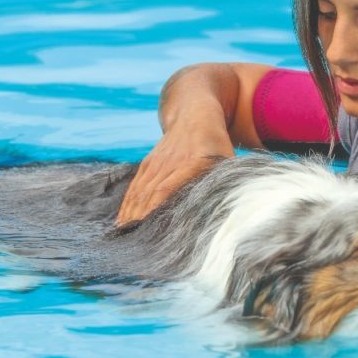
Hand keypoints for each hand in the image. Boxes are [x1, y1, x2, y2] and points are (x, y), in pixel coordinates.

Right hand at [115, 122, 233, 225]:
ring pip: (140, 190)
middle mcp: (170, 162)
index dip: (155, 208)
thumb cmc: (217, 144)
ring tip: (125, 236)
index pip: (168, 188)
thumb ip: (229, 183)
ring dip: (131, 214)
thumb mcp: (228, 159)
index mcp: (193, 162)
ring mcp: (157, 162)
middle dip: (140, 218)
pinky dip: (128, 203)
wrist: (195, 114)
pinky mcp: (148, 163)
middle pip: (150, 193)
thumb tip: (236, 212)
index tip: (149, 228)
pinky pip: (136, 185)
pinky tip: (122, 220)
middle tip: (135, 243)